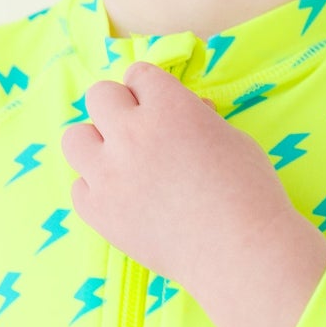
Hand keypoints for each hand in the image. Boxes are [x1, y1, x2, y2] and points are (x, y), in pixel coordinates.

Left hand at [59, 61, 299, 296]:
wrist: (240, 252)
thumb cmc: (250, 192)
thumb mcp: (234, 139)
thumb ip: (199, 119)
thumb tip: (190, 111)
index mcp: (169, 107)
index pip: (139, 74)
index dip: (152, 91)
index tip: (162, 108)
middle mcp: (131, 133)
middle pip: (99, 96)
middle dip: (121, 109)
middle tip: (142, 133)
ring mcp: (108, 174)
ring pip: (74, 138)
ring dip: (97, 145)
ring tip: (121, 164)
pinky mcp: (98, 212)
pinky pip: (78, 187)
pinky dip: (97, 189)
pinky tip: (124, 199)